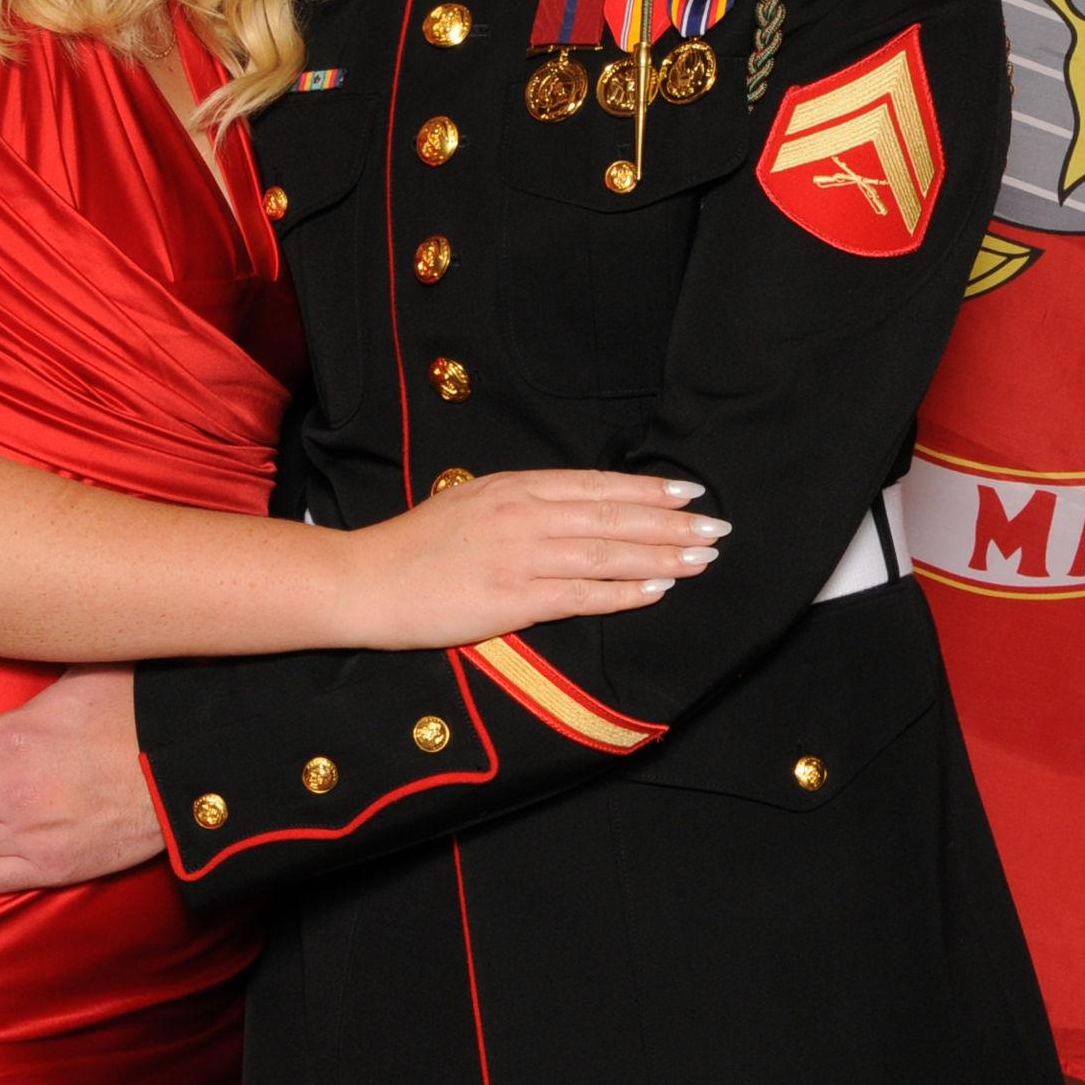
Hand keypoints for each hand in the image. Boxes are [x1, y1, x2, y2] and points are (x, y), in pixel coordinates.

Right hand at [340, 470, 727, 648]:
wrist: (367, 579)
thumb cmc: (416, 545)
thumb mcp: (471, 504)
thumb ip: (522, 505)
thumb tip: (574, 511)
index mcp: (514, 486)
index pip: (596, 485)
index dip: (646, 490)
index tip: (688, 492)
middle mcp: (523, 513)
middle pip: (612, 516)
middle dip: (670, 522)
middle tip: (717, 528)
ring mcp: (519, 556)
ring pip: (606, 552)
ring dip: (660, 555)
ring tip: (701, 559)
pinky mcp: (511, 598)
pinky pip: (581, 595)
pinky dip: (624, 592)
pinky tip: (658, 590)